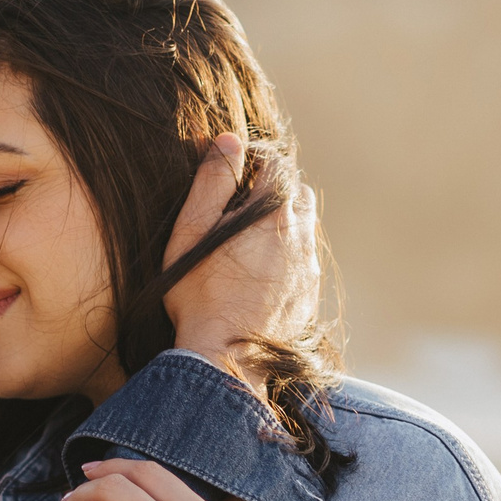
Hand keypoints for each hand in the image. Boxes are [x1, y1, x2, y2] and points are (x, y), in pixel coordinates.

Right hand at [164, 134, 321, 373]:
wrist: (225, 358)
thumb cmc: (199, 295)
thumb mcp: (192, 231)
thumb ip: (212, 182)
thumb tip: (229, 141)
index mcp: (274, 212)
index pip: (277, 163)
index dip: (254, 162)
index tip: (234, 176)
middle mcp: (300, 236)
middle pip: (298, 193)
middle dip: (274, 192)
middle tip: (240, 209)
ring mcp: (308, 268)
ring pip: (304, 228)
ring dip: (282, 226)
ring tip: (248, 243)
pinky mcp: (308, 295)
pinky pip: (303, 262)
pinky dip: (287, 258)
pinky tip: (259, 275)